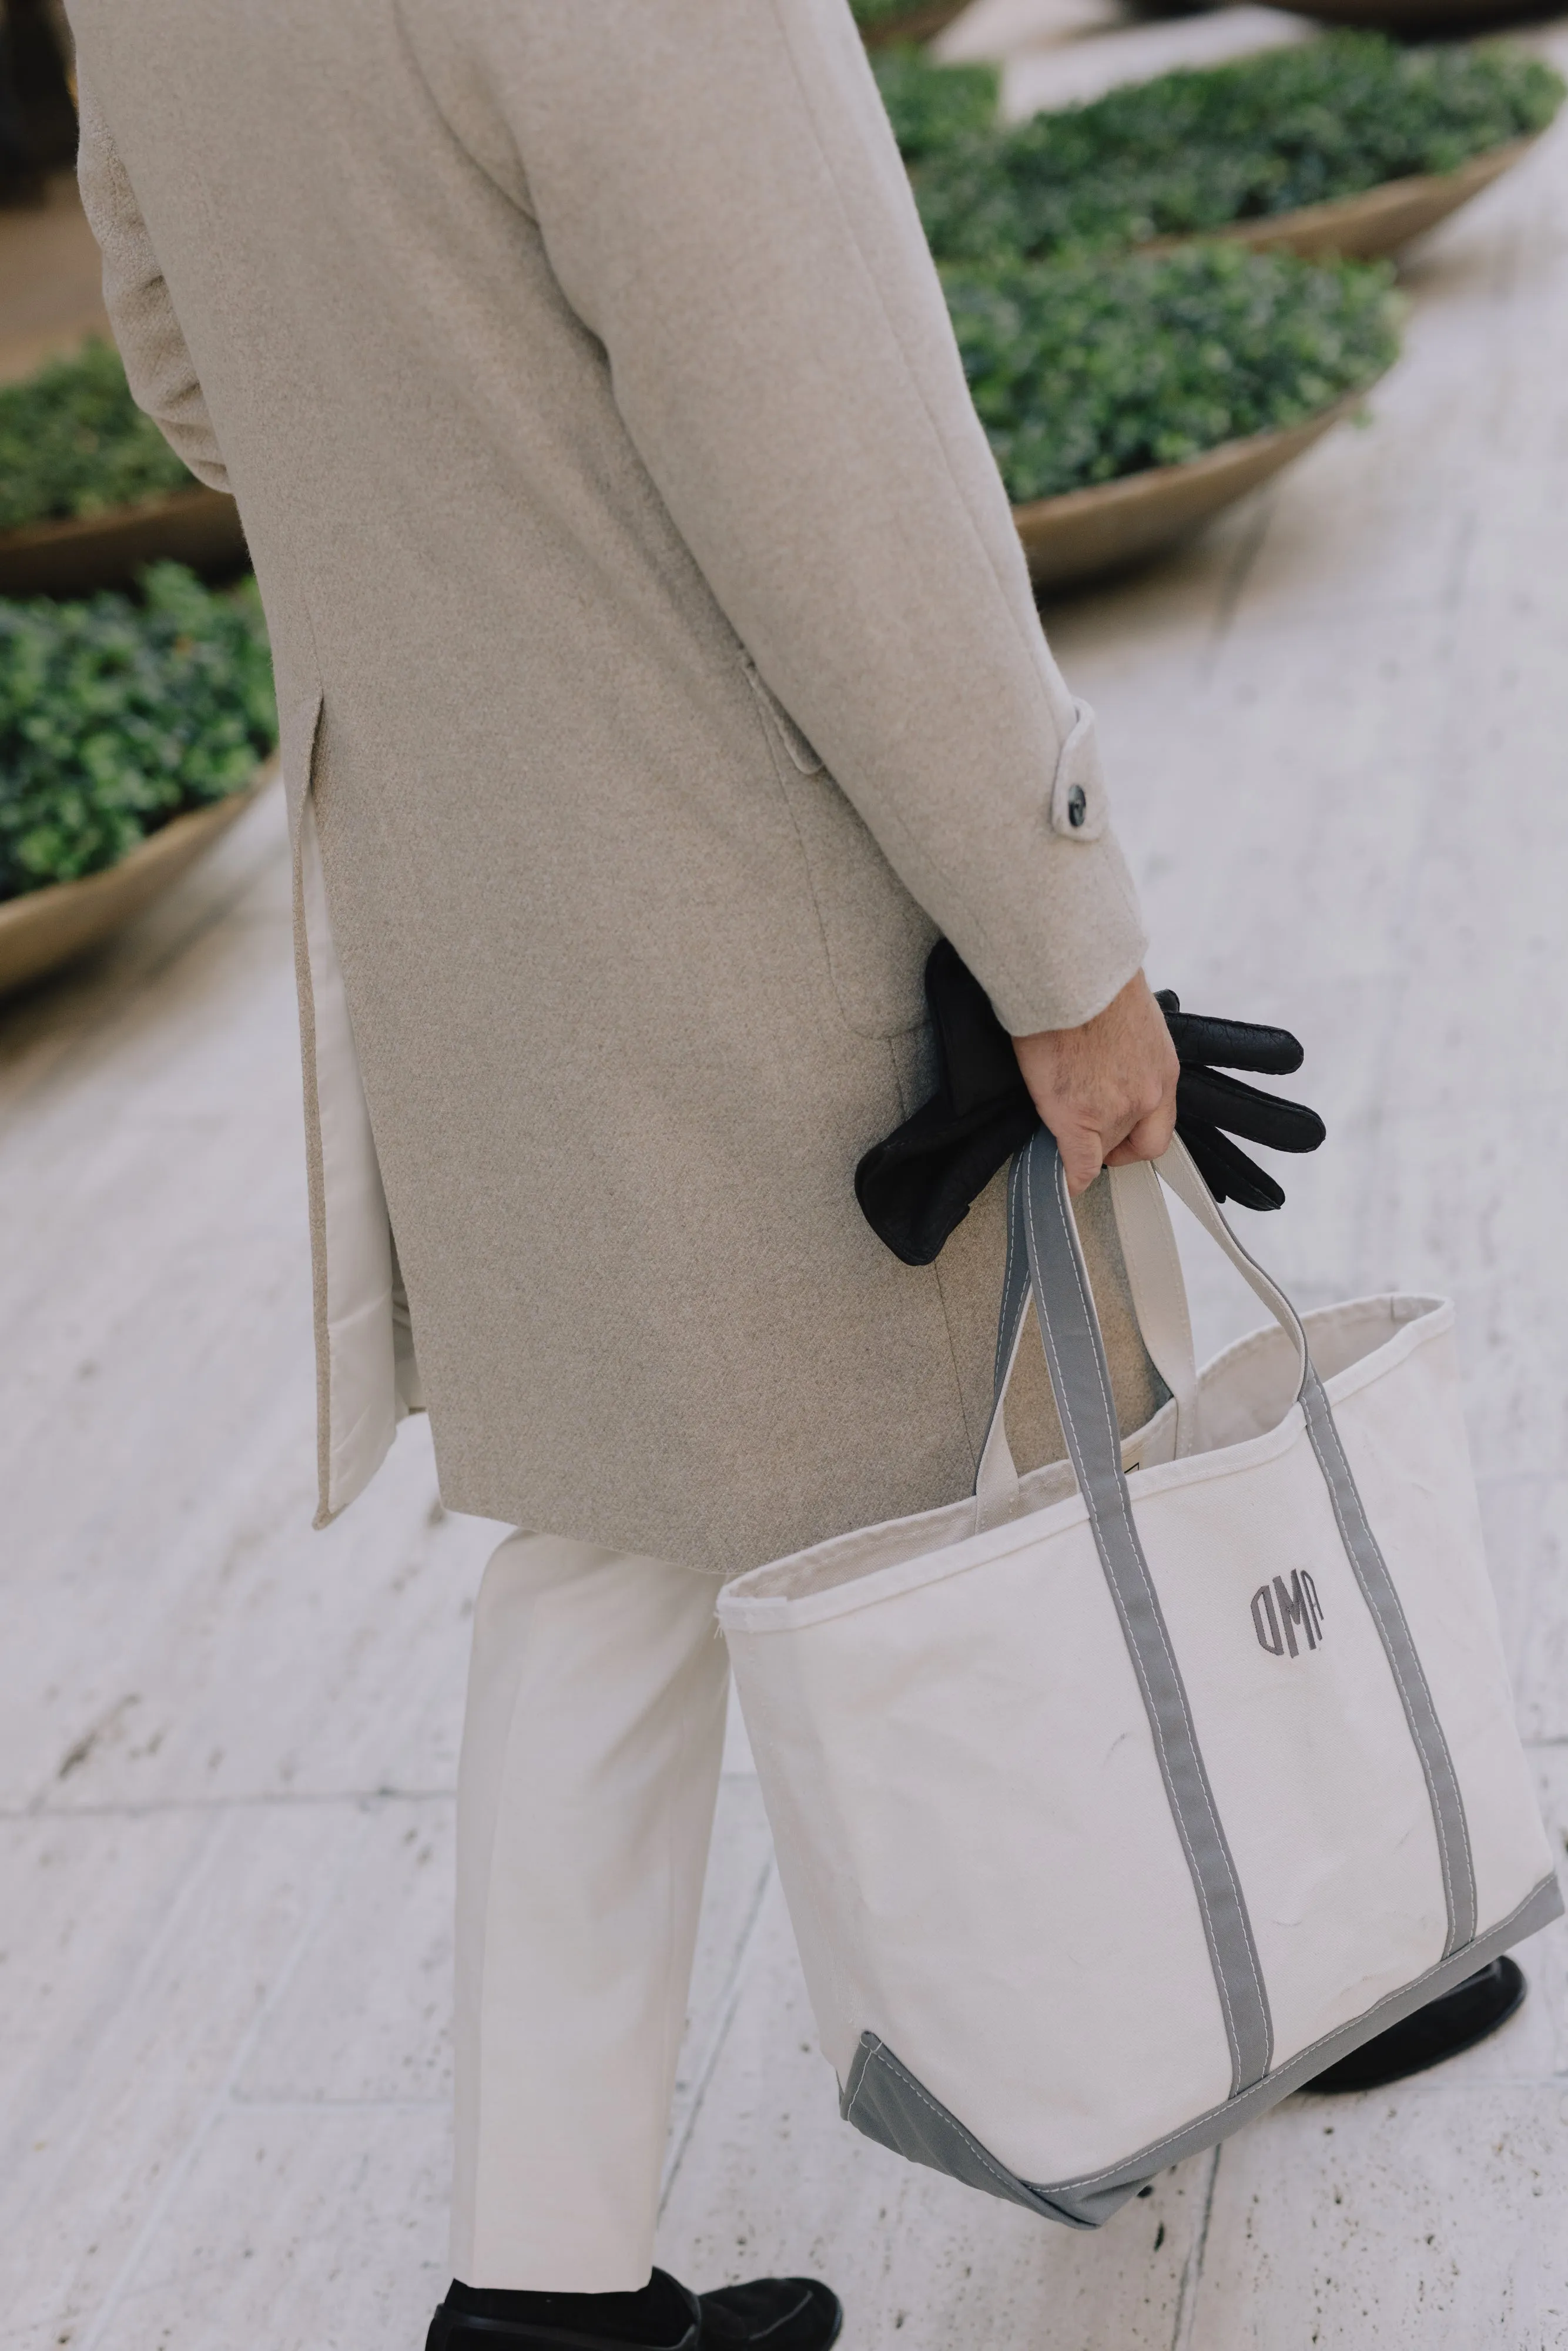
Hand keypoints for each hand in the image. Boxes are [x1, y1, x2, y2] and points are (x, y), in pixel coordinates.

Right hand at [1012, 970, 1179, 1195]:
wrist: (1069, 973)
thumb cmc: (1088, 980)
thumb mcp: (1127, 1018)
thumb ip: (1123, 1051)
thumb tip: (1102, 1061)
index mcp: (1162, 1069)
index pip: (1157, 1127)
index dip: (1132, 1139)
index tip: (1115, 1142)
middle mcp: (1148, 1094)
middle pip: (1128, 1140)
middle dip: (1105, 1139)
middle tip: (1079, 1130)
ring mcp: (1115, 1110)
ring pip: (1099, 1148)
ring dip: (1080, 1143)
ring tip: (1055, 1121)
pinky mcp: (1079, 1118)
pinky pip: (1077, 1166)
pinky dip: (1067, 1177)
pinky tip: (1056, 1179)